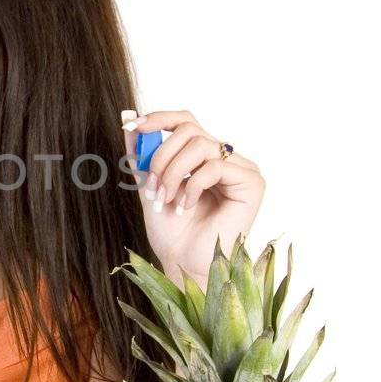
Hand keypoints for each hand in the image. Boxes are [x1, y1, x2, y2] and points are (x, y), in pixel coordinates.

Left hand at [120, 107, 264, 284]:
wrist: (183, 263)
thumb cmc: (171, 231)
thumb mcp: (149, 184)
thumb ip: (141, 153)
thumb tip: (127, 118)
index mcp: (204, 156)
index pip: (185, 121)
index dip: (159, 118)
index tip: (133, 127)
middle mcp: (225, 158)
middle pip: (190, 129)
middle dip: (162, 156)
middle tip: (152, 186)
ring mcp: (241, 169)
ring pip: (200, 144)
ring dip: (173, 172)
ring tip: (166, 199)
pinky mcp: (253, 183)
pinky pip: (214, 166)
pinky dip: (192, 186)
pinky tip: (187, 206)